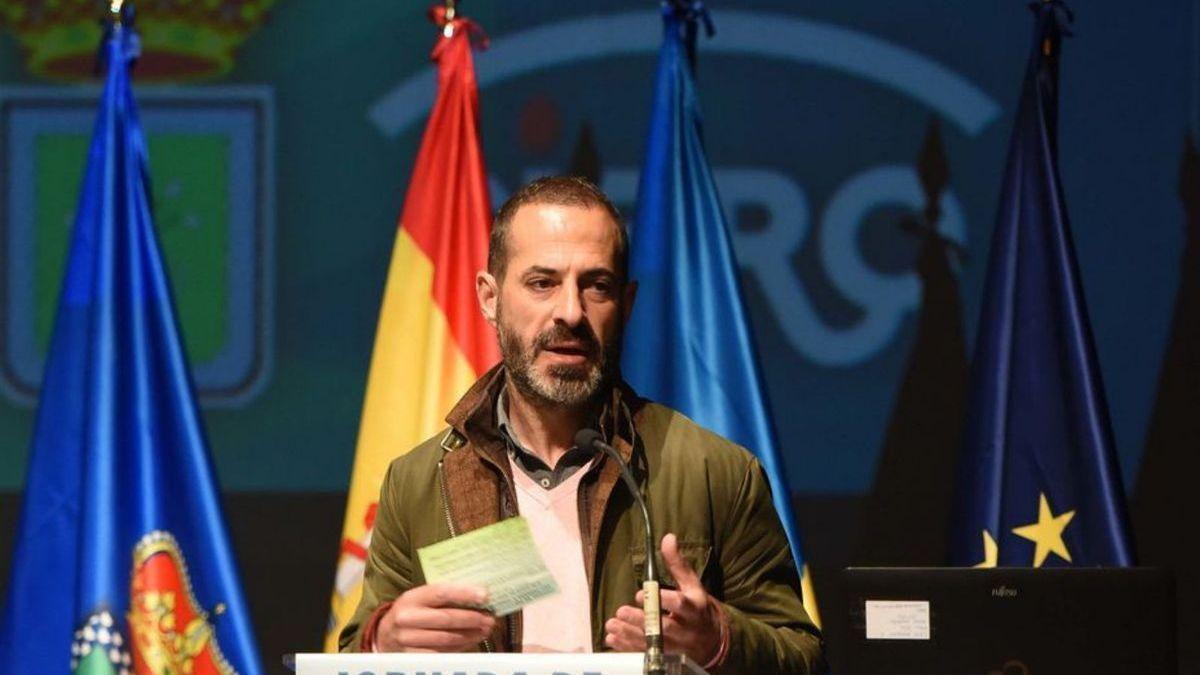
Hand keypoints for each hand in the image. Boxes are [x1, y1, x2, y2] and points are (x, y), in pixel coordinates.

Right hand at [376, 583, 495, 652]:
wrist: (385, 635)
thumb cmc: (411, 612)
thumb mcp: (420, 599)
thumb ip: (443, 596)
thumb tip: (478, 595)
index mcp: (412, 598)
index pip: (441, 592)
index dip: (465, 594)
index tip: (485, 595)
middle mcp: (407, 618)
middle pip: (446, 618)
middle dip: (473, 619)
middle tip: (490, 618)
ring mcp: (408, 639)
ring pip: (447, 638)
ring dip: (470, 634)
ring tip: (485, 630)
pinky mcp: (412, 656)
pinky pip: (442, 652)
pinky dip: (460, 647)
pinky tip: (471, 641)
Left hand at [604, 533, 723, 664]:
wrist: (712, 641)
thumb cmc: (697, 608)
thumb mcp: (692, 585)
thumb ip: (677, 564)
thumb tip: (668, 537)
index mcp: (694, 608)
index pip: (680, 604)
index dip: (661, 600)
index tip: (640, 593)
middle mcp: (686, 630)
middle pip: (663, 627)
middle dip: (641, 620)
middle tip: (621, 611)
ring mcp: (676, 647)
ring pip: (652, 644)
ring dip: (629, 634)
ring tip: (611, 624)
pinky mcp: (666, 658)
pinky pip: (645, 654)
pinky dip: (628, 648)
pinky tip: (613, 638)